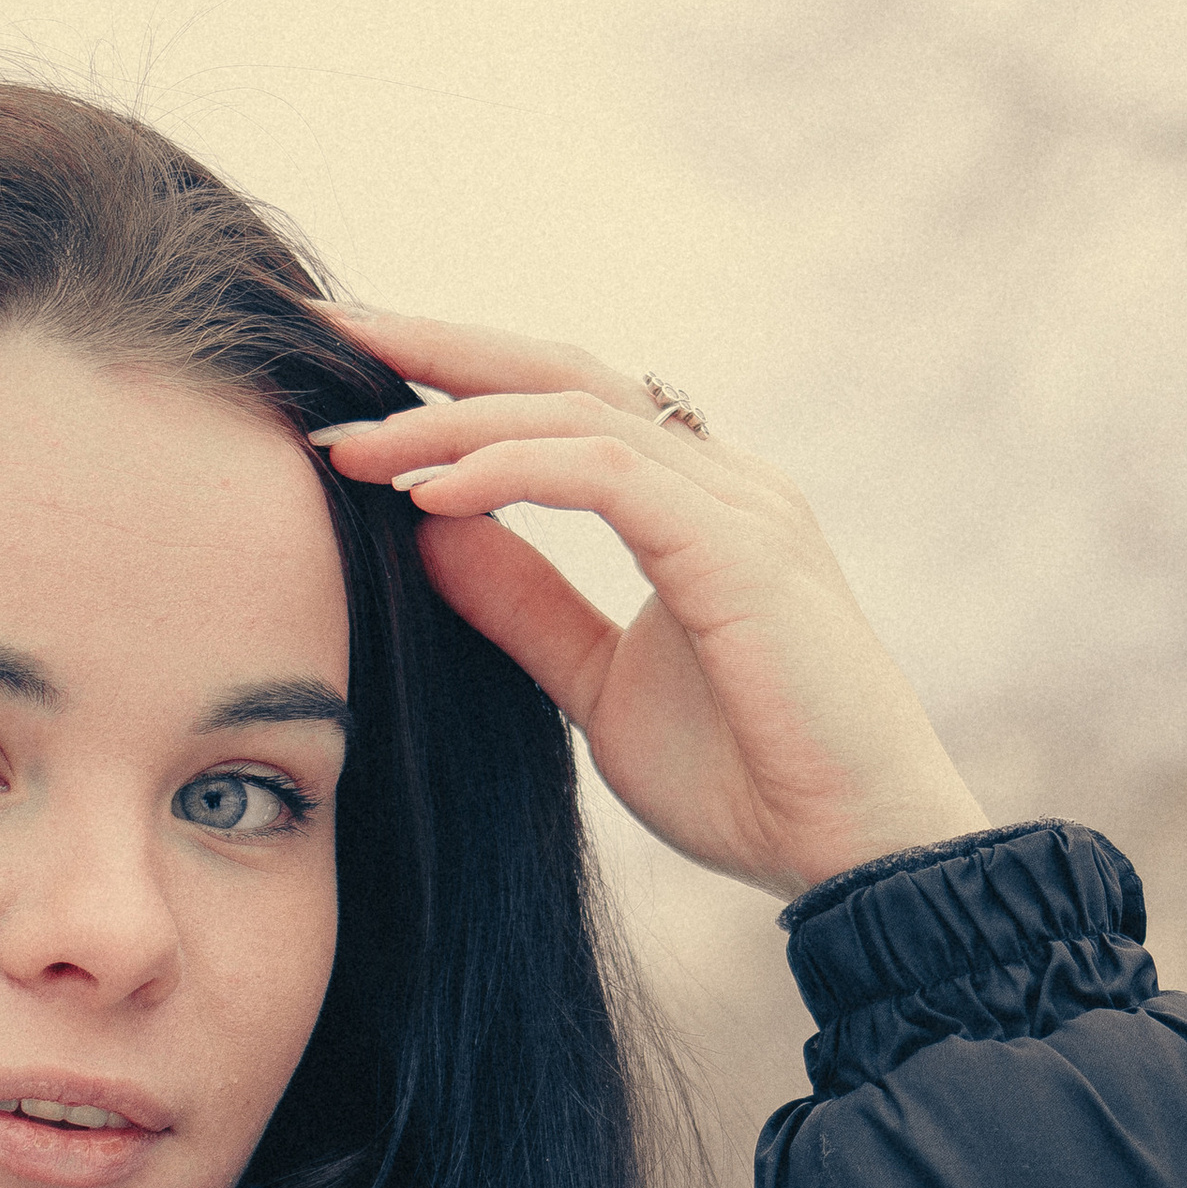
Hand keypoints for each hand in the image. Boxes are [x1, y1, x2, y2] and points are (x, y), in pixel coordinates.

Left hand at [309, 309, 988, 900]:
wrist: (859, 852)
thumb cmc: (752, 783)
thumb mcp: (599, 688)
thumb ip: (525, 607)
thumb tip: (427, 530)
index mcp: (695, 505)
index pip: (564, 403)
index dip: (457, 383)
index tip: (352, 386)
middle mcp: (721, 481)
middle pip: (560, 371)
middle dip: (438, 350)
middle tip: (327, 336)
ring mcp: (739, 503)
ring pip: (573, 407)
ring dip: (451, 416)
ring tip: (352, 443)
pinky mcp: (741, 546)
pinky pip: (602, 473)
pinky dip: (508, 468)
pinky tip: (428, 491)